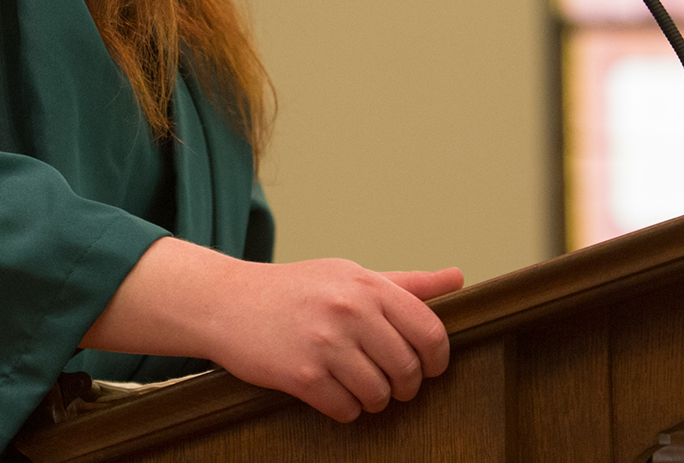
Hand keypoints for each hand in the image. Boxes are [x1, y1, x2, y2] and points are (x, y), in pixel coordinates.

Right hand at [81, 237, 463, 422]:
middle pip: (408, 369)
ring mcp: (325, 343)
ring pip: (380, 395)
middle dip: (404, 384)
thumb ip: (405, 283)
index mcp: (366, 284)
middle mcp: (349, 310)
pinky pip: (346, 410)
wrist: (226, 301)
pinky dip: (344, 408)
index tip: (427, 366)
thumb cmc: (294, 289)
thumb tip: (457, 278)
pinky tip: (330, 391)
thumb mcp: (348, 275)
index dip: (436, 359)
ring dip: (373, 399)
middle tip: (389, 381)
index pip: (430, 331)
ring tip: (356, 385)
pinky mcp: (302, 375)